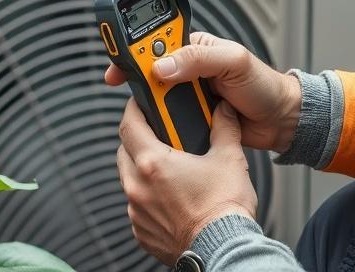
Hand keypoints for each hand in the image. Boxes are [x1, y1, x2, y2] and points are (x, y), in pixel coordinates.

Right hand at [104, 32, 301, 153]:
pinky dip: (164, 124)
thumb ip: (199, 60)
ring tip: (152, 113)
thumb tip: (163, 66)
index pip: (155, 44)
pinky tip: (162, 128)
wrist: (280, 121)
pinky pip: (169, 120)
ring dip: (152, 106)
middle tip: (134, 92)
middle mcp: (188, 70)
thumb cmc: (263, 85)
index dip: (134, 52)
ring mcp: (189, 96)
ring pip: (157, 99)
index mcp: (195, 48)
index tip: (119, 64)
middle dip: (139, 82)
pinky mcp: (192, 119)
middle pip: (151, 73)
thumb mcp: (233, 62)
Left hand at [117, 98, 256, 265]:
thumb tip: (223, 110)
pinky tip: (169, 196)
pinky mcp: (141, 231)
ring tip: (167, 167)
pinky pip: (136, 206)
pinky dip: (147, 197)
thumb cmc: (224, 208)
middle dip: (137, 139)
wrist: (224, 250)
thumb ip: (224, 128)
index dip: (133, 109)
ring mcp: (137, 211)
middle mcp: (137, 187)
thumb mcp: (229, 158)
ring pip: (128, 179)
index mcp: (153, 163)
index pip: (129, 125)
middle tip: (157, 133)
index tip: (140, 103)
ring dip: (141, 169)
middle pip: (124, 151)